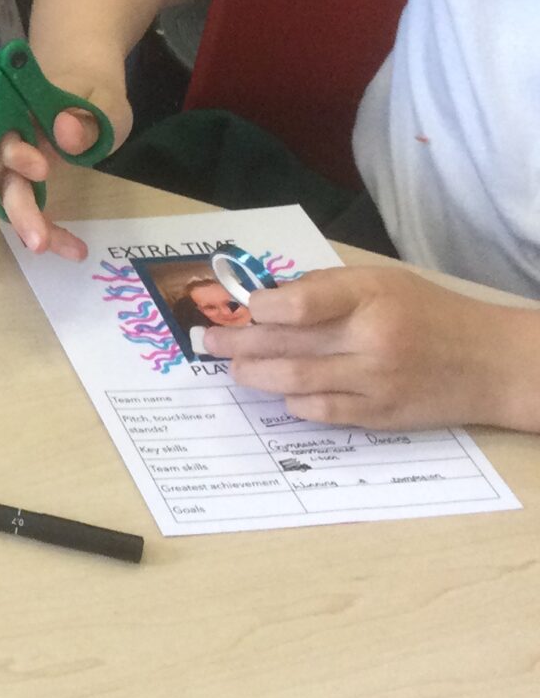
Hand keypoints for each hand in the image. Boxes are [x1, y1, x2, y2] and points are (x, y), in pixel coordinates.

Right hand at [0, 74, 130, 262]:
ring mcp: (6, 160)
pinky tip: (72, 247)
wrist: (82, 91)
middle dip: (17, 209)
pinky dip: (42, 228)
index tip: (41, 170)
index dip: (12, 152)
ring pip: (4, 196)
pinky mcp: (18, 179)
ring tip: (70, 249)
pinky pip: (20, 205)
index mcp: (15, 105)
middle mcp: (0, 134)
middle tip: (39, 241)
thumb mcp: (106, 101)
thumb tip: (64, 134)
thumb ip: (90, 118)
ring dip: (30, 226)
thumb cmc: (92, 93)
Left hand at [199, 266, 539, 432]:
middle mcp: (371, 339)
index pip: (303, 301)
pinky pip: (323, 413)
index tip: (242, 308)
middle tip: (210, 342)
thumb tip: (268, 301)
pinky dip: (294, 404)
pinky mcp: (380, 416)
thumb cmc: (427, 312)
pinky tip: (280, 395)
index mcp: (372, 295)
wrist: (487, 363)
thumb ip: (327, 289)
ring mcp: (375, 381)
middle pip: (289, 342)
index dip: (262, 307)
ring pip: (297, 381)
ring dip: (257, 375)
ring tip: (234, 369)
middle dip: (240, 343)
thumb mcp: (382, 282)